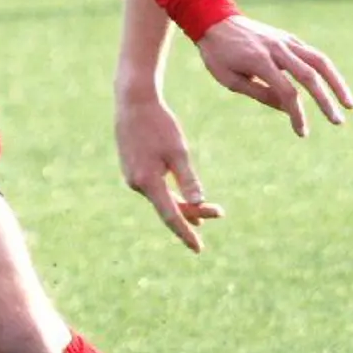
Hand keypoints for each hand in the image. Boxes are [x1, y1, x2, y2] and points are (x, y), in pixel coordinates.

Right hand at [116, 93, 224, 252]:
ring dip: (183, 204)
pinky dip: (171, 195)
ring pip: (162, 198)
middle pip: (169, 207)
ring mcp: (132, 178)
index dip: (186, 234)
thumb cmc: (159, 124)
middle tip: (220, 213)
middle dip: (194, 213)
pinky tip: (182, 198)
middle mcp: (137, 184)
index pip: (171, 216)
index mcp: (148, 182)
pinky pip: (155, 189)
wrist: (133, 103)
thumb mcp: (178, 151)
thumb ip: (188, 179)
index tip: (199, 249)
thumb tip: (199, 204)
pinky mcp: (132, 170)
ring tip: (207, 213)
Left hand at [193, 14, 352, 136]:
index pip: (287, 92)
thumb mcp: (230, 80)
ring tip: (350, 103)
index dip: (297, 114)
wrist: (214, 20)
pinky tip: (334, 86)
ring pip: (320, 61)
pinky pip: (312, 54)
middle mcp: (277, 49)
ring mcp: (286, 41)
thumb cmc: (218, 55)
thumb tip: (287, 108)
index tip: (302, 132)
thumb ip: (260, 93)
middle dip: (326, 101)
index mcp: (260, 61)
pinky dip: (326, 70)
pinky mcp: (289, 38)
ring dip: (338, 83)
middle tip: (338, 122)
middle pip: (310, 76)